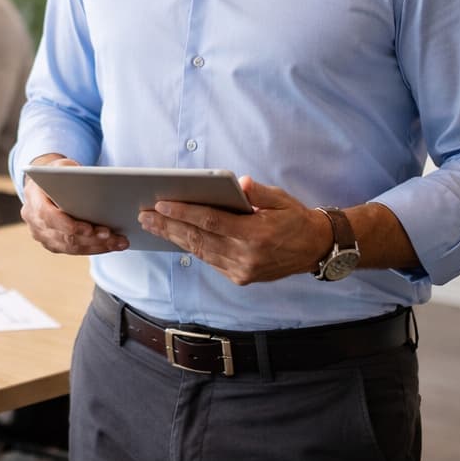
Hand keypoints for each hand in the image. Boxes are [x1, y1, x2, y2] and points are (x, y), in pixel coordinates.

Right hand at [20, 157, 130, 255]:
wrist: (44, 184)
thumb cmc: (56, 174)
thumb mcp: (62, 166)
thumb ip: (72, 172)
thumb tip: (90, 181)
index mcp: (33, 197)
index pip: (48, 216)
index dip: (68, 225)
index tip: (90, 229)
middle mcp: (32, 218)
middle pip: (62, 235)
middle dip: (90, 239)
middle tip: (114, 237)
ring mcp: (40, 233)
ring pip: (69, 247)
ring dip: (96, 247)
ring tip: (119, 242)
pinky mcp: (51, 242)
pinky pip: (72, 250)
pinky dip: (92, 248)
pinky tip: (110, 245)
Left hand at [137, 176, 329, 284]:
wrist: (316, 248)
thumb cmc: (295, 218)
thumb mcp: (280, 199)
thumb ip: (258, 192)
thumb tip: (239, 182)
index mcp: (256, 235)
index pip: (211, 221)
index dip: (183, 212)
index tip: (160, 204)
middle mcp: (247, 256)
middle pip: (198, 239)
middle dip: (168, 226)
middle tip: (144, 215)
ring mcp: (243, 270)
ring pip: (200, 251)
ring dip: (173, 238)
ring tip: (151, 225)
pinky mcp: (240, 278)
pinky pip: (209, 260)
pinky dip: (190, 247)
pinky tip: (174, 236)